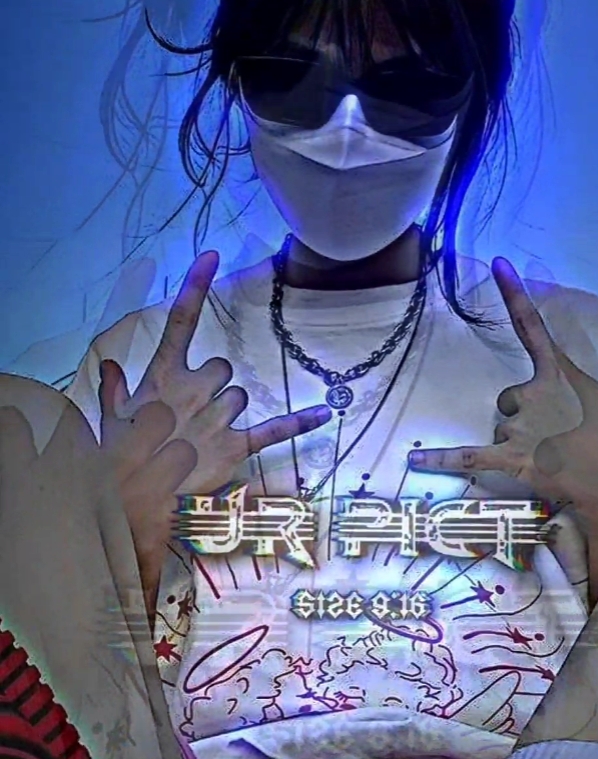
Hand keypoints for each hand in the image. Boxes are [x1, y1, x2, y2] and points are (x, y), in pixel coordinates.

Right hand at [98, 252, 331, 616]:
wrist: (134, 504)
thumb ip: (113, 389)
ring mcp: (216, 417)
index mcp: (163, 377)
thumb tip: (109, 365)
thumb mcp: (109, 421)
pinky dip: (300, 422)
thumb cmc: (122, 460)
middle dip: (213, 386)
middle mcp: (192, 390)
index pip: (181, 320)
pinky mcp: (234, 447)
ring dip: (228, 410)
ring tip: (202, 437)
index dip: (195, 285)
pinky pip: (274, 430)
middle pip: (223, 368)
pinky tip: (326, 414)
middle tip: (192, 415)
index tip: (212, 255)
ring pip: (240, 396)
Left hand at [409, 258, 597, 537]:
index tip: (498, 263)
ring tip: (557, 459)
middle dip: (528, 414)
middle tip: (562, 437)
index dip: (514, 292)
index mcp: (560, 375)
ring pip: (502, 426)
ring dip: (519, 440)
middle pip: (511, 396)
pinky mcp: (511, 459)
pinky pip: (468, 457)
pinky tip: (415, 458)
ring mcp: (519, 427)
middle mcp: (533, 394)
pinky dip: (441, 459)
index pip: (532, 324)